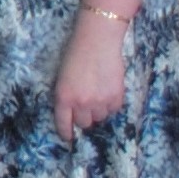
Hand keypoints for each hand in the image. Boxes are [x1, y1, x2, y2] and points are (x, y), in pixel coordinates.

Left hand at [49, 14, 126, 135]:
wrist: (97, 41)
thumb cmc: (76, 55)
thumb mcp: (62, 78)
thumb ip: (67, 96)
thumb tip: (74, 113)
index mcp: (63, 97)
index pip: (63, 123)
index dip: (66, 132)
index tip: (69, 137)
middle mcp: (80, 103)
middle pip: (85, 123)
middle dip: (85, 116)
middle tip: (88, 104)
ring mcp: (99, 101)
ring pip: (100, 117)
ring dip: (99, 109)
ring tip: (99, 91)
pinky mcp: (115, 96)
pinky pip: (114, 109)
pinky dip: (112, 103)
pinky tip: (109, 89)